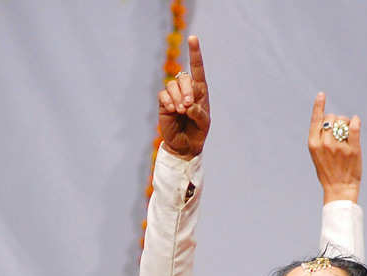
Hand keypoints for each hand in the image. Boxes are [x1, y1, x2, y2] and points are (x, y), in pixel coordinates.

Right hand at [159, 36, 210, 159]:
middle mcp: (186, 90)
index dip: (194, 53)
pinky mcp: (164, 104)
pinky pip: (163, 95)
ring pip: (172, 85)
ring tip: (180, 111)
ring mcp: (174, 96)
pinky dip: (168, 101)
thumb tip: (188, 105)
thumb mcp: (203, 123)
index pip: (197, 68)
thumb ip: (198, 113)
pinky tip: (172, 110)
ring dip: (177, 97)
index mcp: (200, 91)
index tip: (192, 38)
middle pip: (183, 77)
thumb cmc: (197, 132)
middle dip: (186, 90)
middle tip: (187, 105)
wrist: (185, 146)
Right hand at [308, 92, 361, 203]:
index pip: (316, 121)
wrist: (338, 188)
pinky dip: (356, 122)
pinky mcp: (352, 149)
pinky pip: (355, 128)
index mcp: (313, 145)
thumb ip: (320, 139)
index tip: (321, 94)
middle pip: (331, 118)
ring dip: (346, 124)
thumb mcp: (317, 155)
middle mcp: (324, 144)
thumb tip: (332, 119)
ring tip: (347, 135)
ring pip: (343, 122)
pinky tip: (356, 121)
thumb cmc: (328, 171)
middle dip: (337, 120)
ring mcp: (338, 146)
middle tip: (340, 130)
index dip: (318, 106)